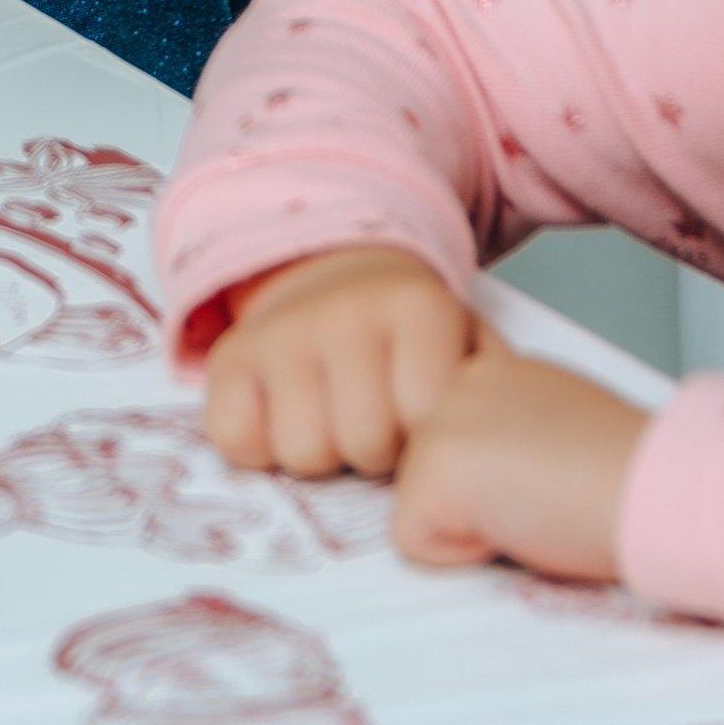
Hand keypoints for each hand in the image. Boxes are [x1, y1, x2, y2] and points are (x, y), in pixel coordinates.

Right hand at [202, 247, 473, 481]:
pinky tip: (286, 416)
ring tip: (336, 421)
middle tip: (378, 425)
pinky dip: (259, 445)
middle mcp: (343, 310)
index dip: (428, 435)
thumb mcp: (468, 344)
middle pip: (363, 444)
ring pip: (302, 453)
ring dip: (322, 453)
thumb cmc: (407, 336)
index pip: (426, 417)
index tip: (425, 419)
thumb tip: (495, 451)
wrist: (331, 271)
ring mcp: (280, 332)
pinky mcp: (228, 357)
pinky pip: (237, 442)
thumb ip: (491, 389)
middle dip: (376, 451)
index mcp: (417, 307)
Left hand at [393, 339, 647, 582]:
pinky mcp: (435, 466)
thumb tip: (487, 488)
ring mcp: (443, 418)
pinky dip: (464, 555)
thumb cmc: (633, 481)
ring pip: (418, 506)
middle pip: (426, 474)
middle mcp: (463, 379)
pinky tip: (524, 528)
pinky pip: (416, 542)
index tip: (551, 484)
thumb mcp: (563, 439)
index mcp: (500, 372)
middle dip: (475, 506)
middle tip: (547, 501)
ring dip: (471, 528)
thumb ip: (512, 445)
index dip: (494, 485)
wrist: (665, 492)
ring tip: (539, 512)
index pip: (454, 445)